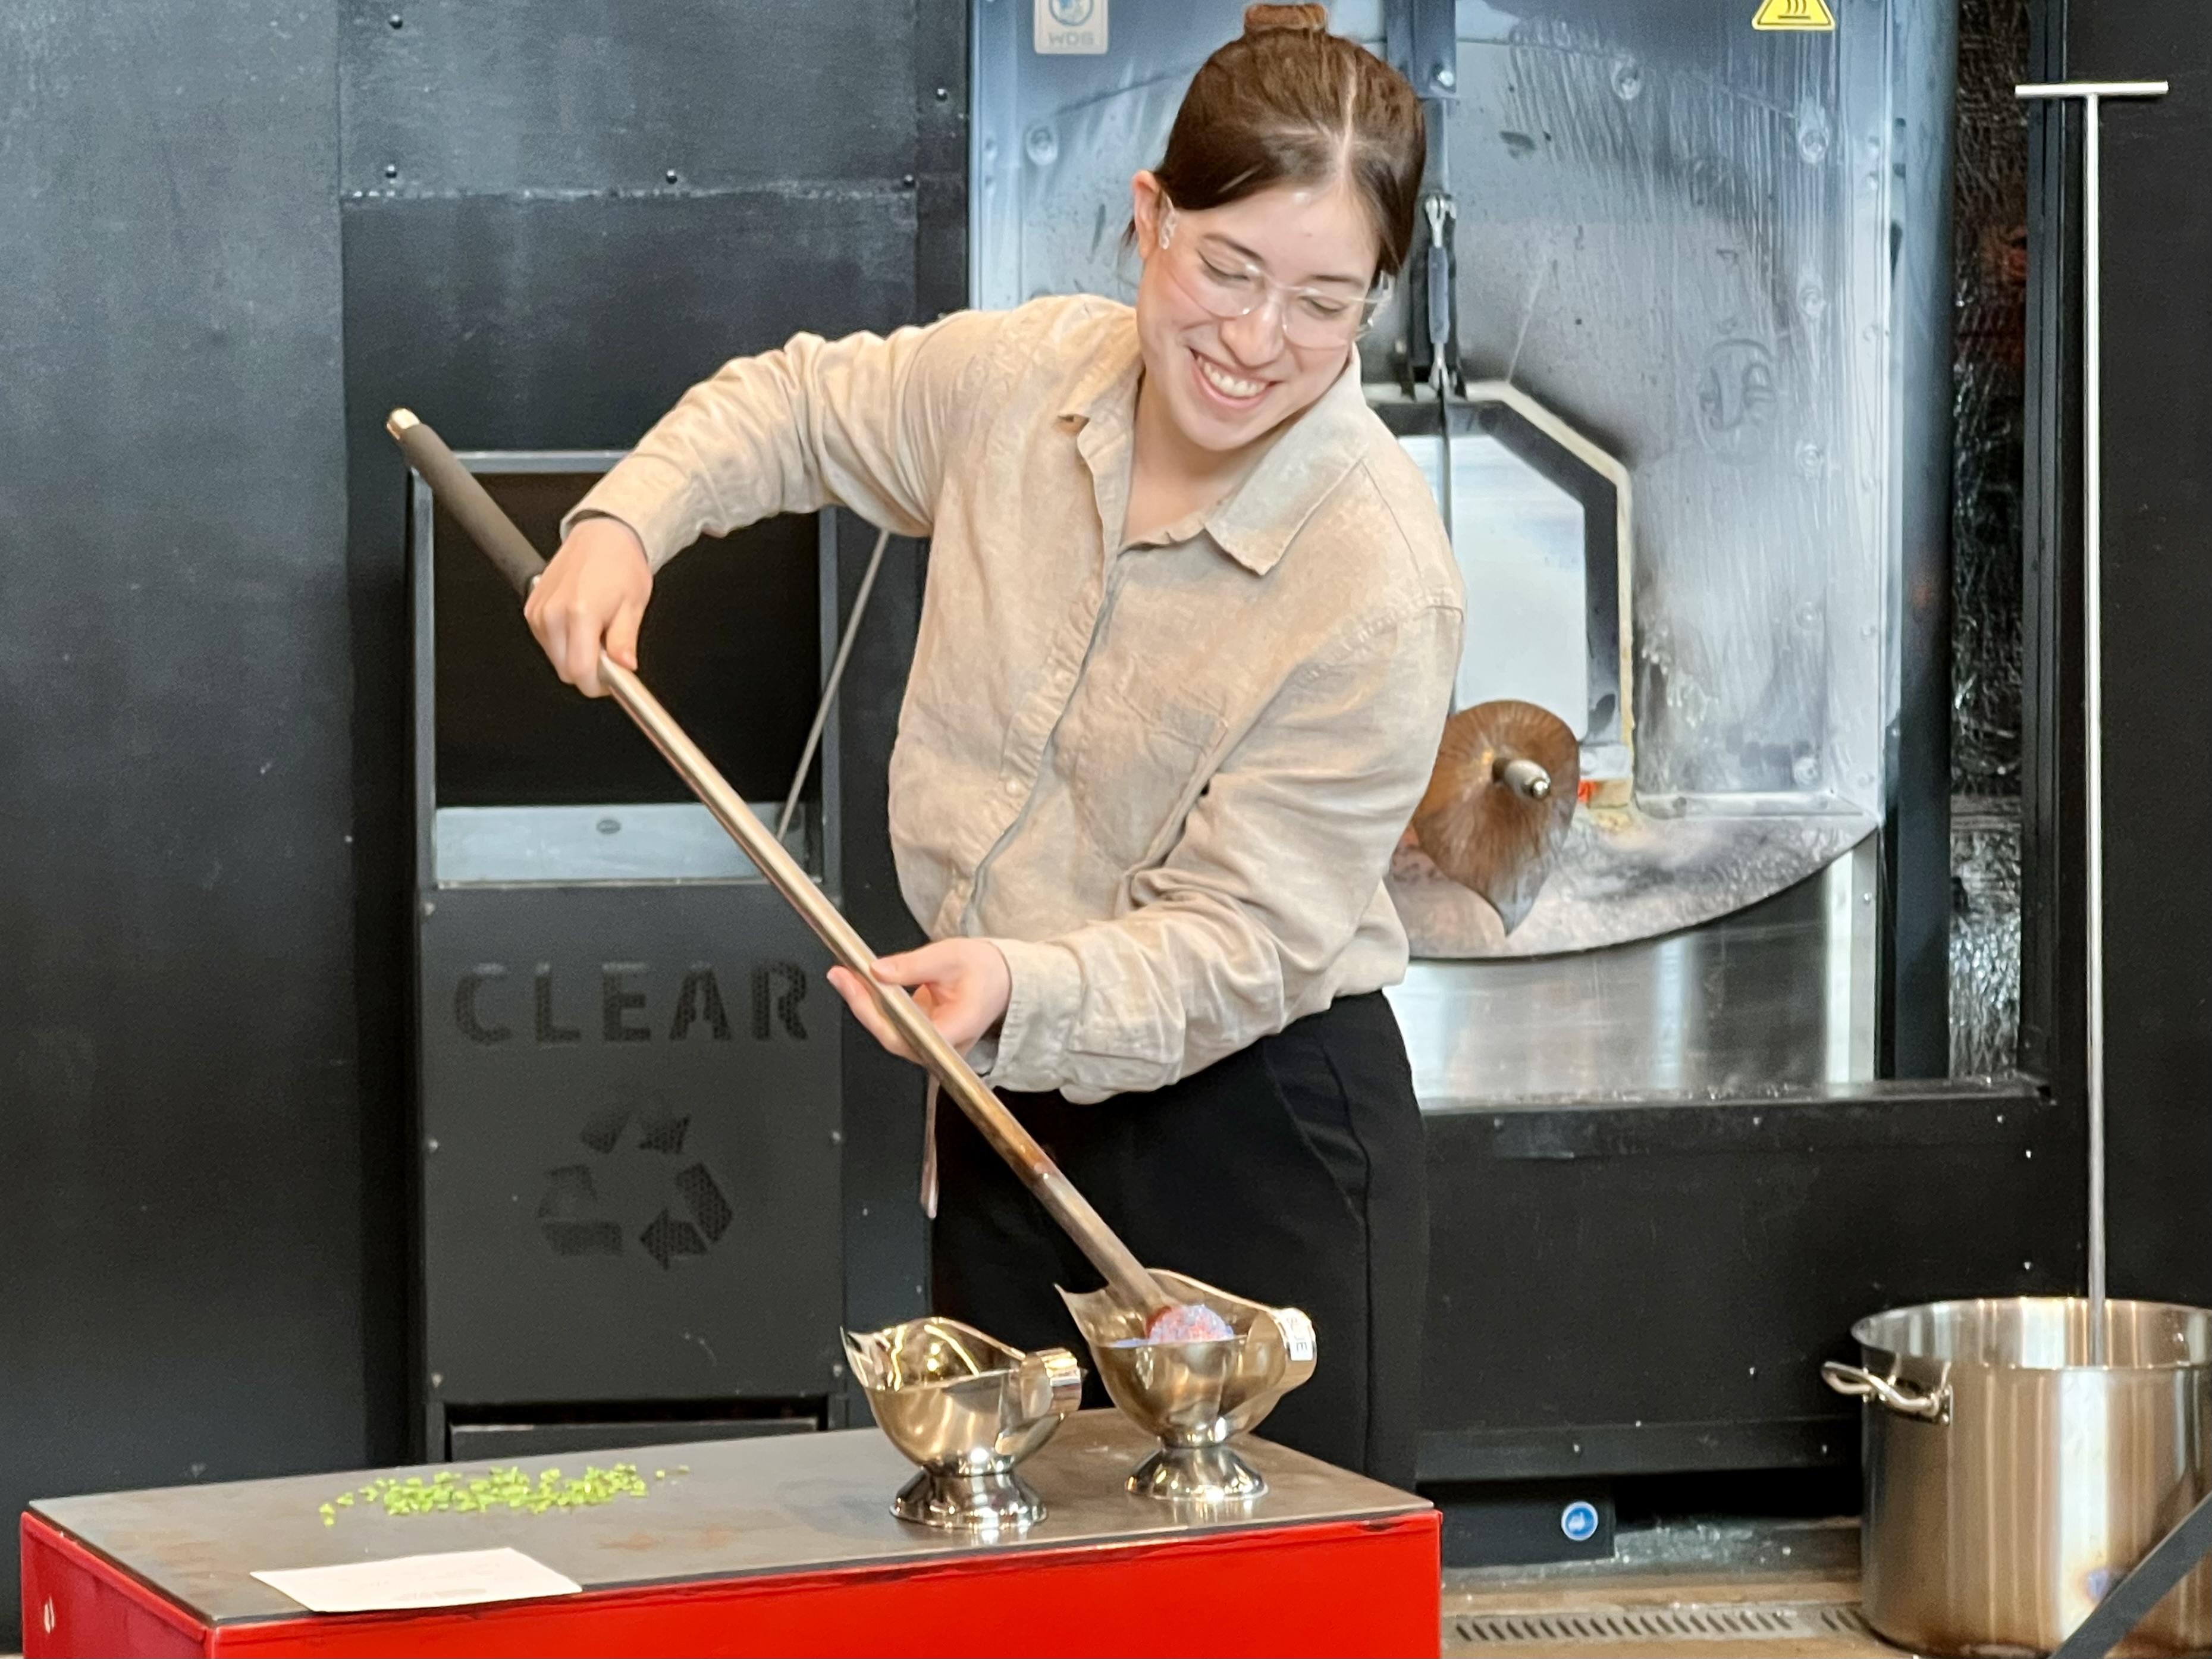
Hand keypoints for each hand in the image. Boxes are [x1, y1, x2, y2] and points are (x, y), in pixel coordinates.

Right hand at [523, 516, 652, 696]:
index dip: (598, 685)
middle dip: (589, 670)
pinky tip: (580, 624)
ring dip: (575, 655)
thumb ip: (624, 642)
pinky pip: (546, 643)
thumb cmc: (620, 565)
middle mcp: (552, 613)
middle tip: (609, 652)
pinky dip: (564, 642)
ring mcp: (538, 611)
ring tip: (596, 631)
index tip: (613, 681)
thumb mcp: (633, 606)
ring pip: (555, 659)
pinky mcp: (531, 609)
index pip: (579, 672)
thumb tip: (624, 667)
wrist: (603, 536)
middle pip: (565, 671)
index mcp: (579, 613)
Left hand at [828, 940, 1012, 1062]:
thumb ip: (914, 965)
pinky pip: (893, 1026)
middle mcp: (945, 1046)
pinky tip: (860, 985)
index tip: (856, 984)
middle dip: (862, 1005)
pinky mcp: (924, 1038)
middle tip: (841, 975)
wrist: (1003, 980)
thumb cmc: (986, 971)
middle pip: (893, 1037)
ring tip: (845, 976)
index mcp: (958, 1028)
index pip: (909, 1031)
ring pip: (890, 1033)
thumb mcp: (951, 956)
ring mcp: (933, 1046)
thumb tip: (878, 971)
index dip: (876, 1012)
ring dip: (864, 1005)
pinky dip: (875, 1005)